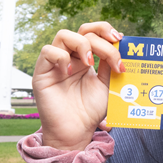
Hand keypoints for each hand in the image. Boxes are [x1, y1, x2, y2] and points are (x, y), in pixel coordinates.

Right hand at [33, 22, 124, 151]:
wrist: (77, 132)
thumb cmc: (91, 111)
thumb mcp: (108, 84)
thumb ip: (110, 65)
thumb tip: (119, 44)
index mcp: (86, 58)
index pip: (93, 32)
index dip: (106, 30)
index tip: (120, 39)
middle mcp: (71, 57)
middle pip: (83, 30)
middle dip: (101, 37)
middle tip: (113, 50)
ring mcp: (56, 64)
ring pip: (63, 35)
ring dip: (82, 44)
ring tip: (90, 63)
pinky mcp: (42, 73)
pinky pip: (47, 51)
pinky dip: (61, 57)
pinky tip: (70, 71)